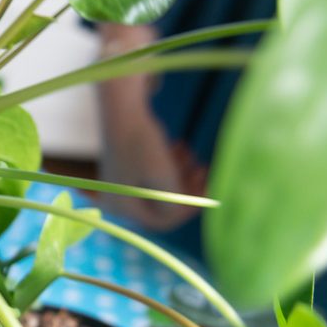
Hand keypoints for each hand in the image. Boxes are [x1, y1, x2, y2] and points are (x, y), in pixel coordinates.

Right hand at [95, 25, 206, 229]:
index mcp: (122, 206)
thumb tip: (190, 213)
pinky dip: (169, 166)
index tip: (210, 190)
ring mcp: (120, 184)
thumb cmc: (142, 141)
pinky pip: (154, 176)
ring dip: (181, 175)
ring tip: (191, 155)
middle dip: (186, 189)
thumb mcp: (165, 177)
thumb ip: (178, 203)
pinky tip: (179, 148)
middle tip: (204, 170)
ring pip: (161, 189)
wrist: (121, 106)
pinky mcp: (125, 168)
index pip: (162, 221)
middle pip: (162, 205)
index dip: (189, 208)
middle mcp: (116, 200)